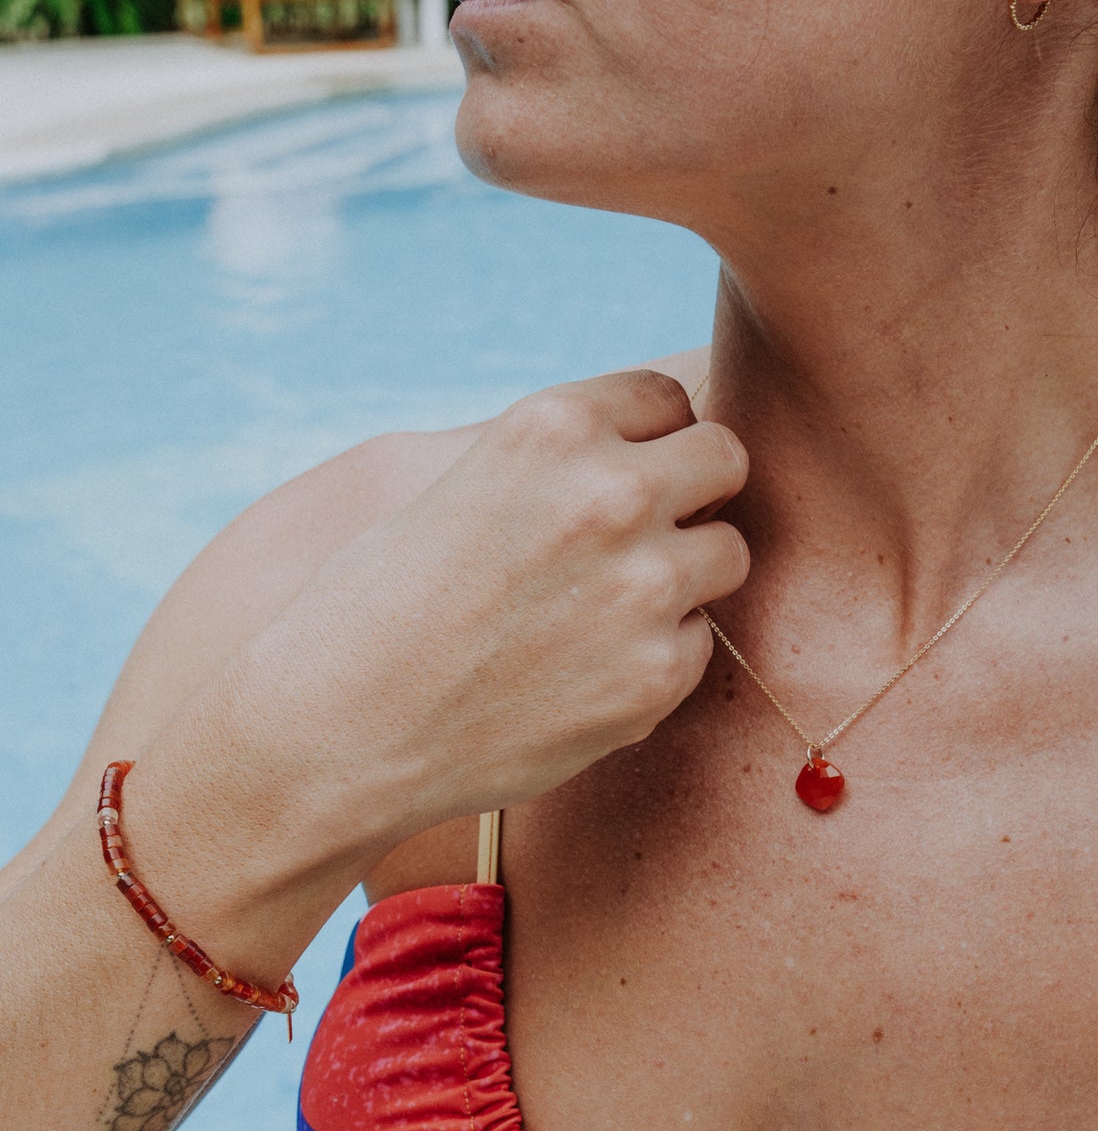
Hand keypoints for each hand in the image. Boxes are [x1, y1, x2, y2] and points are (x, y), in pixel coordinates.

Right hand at [225, 369, 749, 871]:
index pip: (668, 398)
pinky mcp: (657, 676)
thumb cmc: (375, 608)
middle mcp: (612, 492)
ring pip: (727, 555)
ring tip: (599, 612)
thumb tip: (648, 450)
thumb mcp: (456, 485)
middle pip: (725, 460)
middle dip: (691, 494)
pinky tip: (579, 674)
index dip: (645, 442)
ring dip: (684, 578)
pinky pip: (698, 644)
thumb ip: (556, 464)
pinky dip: (656, 658)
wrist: (336, 733)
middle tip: (638, 541)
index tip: (615, 479)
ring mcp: (645, 586)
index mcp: (553, 424)